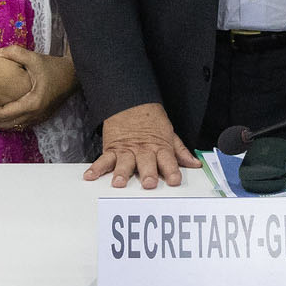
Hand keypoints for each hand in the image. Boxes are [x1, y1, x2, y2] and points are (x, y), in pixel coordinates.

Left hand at [0, 47, 76, 130]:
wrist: (73, 75)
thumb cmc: (53, 67)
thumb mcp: (34, 58)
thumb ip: (14, 53)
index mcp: (32, 102)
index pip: (5, 114)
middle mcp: (35, 114)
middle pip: (7, 124)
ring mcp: (39, 118)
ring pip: (14, 127)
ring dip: (1, 121)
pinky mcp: (42, 118)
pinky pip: (22, 125)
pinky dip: (11, 122)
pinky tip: (5, 111)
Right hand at [82, 102, 198, 188]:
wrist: (131, 102)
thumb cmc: (152, 121)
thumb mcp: (169, 134)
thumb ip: (180, 151)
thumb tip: (195, 164)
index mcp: (160, 147)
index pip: (168, 160)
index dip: (172, 171)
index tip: (174, 181)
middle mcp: (143, 150)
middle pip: (146, 163)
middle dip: (148, 173)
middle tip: (148, 183)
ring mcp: (127, 150)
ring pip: (124, 163)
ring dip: (121, 173)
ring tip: (118, 183)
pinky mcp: (112, 149)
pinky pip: (104, 160)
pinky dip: (96, 168)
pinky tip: (90, 176)